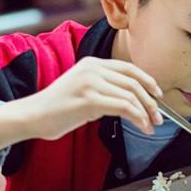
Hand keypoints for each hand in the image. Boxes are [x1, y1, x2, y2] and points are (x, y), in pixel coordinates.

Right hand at [0, 58, 162, 155]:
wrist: (32, 115)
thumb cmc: (57, 108)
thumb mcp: (83, 89)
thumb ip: (104, 87)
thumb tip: (132, 99)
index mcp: (92, 63)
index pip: (129, 68)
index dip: (147, 81)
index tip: (158, 95)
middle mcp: (93, 69)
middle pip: (133, 83)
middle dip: (150, 102)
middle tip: (158, 117)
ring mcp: (91, 82)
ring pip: (131, 96)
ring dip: (146, 113)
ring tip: (151, 126)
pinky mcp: (89, 99)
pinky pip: (124, 107)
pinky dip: (138, 118)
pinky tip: (141, 127)